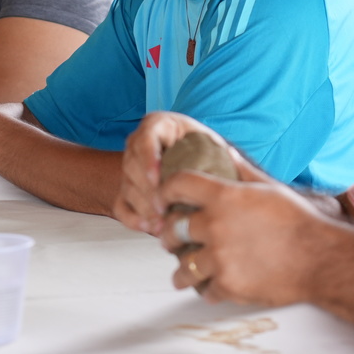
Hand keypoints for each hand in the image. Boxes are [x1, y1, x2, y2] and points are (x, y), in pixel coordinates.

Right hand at [115, 112, 232, 234]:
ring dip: (145, 208)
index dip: (148, 159)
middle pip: (132, 166)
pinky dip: (134, 218)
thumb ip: (215, 149)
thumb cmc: (207, 151)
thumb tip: (232, 158)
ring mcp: (130, 167)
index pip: (145, 138)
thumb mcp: (211, 142)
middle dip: (149, 191)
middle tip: (165, 209)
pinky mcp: (126, 190)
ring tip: (164, 224)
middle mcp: (139, 143)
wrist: (196, 162)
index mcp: (159, 125)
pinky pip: (121, 205)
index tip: (158, 179)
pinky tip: (152, 228)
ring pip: (128, 187)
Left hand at [156, 163, 324, 306]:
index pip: (178, 185)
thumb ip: (242, 170)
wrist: (319, 259)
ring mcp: (220, 258)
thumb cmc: (297, 221)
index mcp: (223, 197)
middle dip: (169, 235)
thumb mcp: (268, 188)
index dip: (165, 191)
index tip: (162, 200)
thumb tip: (226, 151)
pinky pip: (205, 290)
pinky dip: (208, 289)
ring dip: (182, 270)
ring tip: (183, 273)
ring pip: (183, 266)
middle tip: (171, 240)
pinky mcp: (228, 285)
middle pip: (172, 229)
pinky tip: (211, 287)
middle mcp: (215, 225)